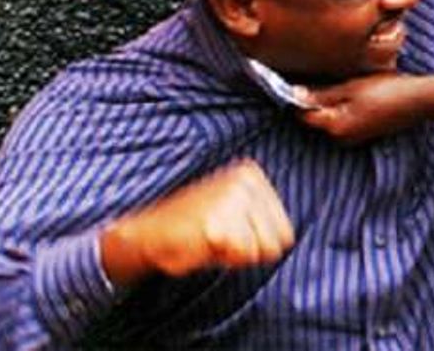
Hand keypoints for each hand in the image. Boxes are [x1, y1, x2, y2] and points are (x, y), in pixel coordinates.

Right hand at [100, 159, 294, 286]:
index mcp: (251, 174)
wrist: (147, 234)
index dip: (258, 243)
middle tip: (220, 239)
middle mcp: (245, 181)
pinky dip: (224, 259)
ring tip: (212, 240)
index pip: (284, 230)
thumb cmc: (193, 228)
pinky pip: (242, 255)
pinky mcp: (218, 223)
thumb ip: (263, 216)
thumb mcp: (236, 210)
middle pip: (277, 241)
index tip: (232, 234)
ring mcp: (232, 200)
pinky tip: (204, 245)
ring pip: (260, 250)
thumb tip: (286, 238)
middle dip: (251, 250)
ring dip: (237, 254)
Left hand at [296, 72, 424, 142]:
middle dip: (313, 99)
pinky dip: (342, 106)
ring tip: (338, 81)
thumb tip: (295, 94)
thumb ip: (322, 94)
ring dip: (329, 102)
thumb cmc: (387, 91)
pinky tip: (351, 90)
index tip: (293, 78)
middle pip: (316, 117)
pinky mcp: (364, 131)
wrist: (419, 100)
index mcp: (335, 127)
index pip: (303, 114)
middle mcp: (342, 137)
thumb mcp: (351, 88)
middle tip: (317, 75)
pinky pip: (344, 119)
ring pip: (330, 117)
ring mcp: (354, 136)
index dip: (296, 96)